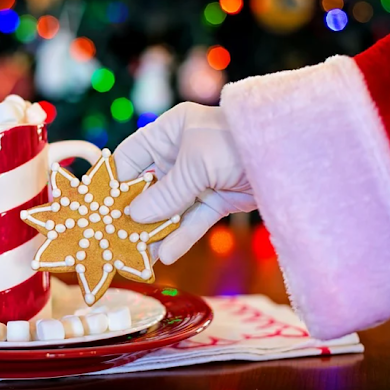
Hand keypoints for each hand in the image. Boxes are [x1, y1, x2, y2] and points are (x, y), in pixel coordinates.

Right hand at [114, 102, 255, 264]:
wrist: (291, 153)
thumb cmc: (237, 142)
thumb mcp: (196, 163)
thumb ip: (166, 193)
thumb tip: (134, 216)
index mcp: (168, 133)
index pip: (130, 158)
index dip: (114, 182)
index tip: (98, 209)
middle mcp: (179, 154)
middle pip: (147, 188)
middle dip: (132, 213)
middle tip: (114, 238)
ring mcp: (198, 179)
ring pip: (168, 209)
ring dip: (154, 232)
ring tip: (137, 256)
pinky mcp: (216, 199)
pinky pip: (192, 220)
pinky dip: (180, 237)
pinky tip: (165, 255)